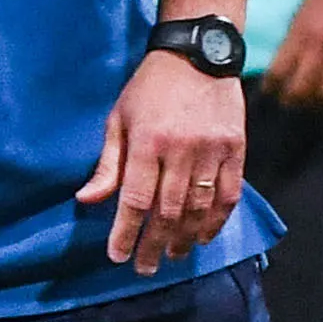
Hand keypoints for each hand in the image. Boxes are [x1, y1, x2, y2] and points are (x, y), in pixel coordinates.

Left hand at [76, 53, 246, 272]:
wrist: (197, 53)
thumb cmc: (149, 88)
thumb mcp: (119, 119)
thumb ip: (107, 164)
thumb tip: (86, 200)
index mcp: (146, 142)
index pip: (134, 200)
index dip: (126, 233)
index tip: (118, 256)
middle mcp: (180, 149)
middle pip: (167, 212)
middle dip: (153, 245)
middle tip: (145, 268)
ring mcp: (212, 150)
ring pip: (198, 209)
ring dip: (184, 239)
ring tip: (172, 256)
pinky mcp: (236, 148)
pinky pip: (228, 195)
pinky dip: (216, 221)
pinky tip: (204, 237)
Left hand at [265, 0, 322, 109]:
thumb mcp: (304, 10)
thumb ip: (294, 38)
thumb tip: (282, 66)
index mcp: (303, 29)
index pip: (280, 69)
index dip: (272, 86)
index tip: (269, 90)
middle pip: (302, 87)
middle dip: (291, 99)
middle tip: (287, 101)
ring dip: (315, 104)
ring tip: (309, 104)